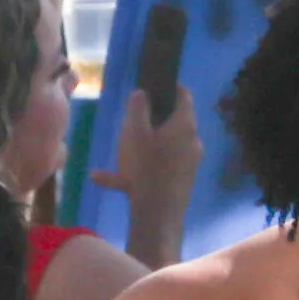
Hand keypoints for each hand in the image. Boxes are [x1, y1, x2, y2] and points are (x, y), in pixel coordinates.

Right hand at [89, 85, 201, 268]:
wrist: (158, 215)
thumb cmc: (146, 167)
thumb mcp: (135, 132)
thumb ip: (138, 108)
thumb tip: (141, 93)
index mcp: (185, 125)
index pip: (184, 95)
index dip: (170, 86)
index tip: (155, 84)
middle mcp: (193, 142)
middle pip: (173, 121)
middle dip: (152, 118)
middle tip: (132, 117)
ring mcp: (190, 163)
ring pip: (163, 147)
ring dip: (141, 146)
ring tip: (116, 150)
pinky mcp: (182, 181)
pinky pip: (159, 168)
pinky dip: (140, 167)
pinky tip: (105, 178)